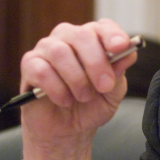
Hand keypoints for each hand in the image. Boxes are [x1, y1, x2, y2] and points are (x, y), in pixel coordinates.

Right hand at [20, 20, 137, 145]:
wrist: (66, 131)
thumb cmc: (90, 107)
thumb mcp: (112, 93)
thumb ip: (119, 73)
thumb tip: (129, 53)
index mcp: (92, 40)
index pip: (102, 27)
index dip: (112, 35)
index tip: (121, 47)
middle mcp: (68, 38)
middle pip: (81, 35)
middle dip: (96, 62)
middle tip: (104, 86)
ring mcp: (46, 49)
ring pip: (60, 52)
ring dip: (76, 79)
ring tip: (83, 97)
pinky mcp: (29, 65)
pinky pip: (41, 70)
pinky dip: (56, 88)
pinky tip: (64, 100)